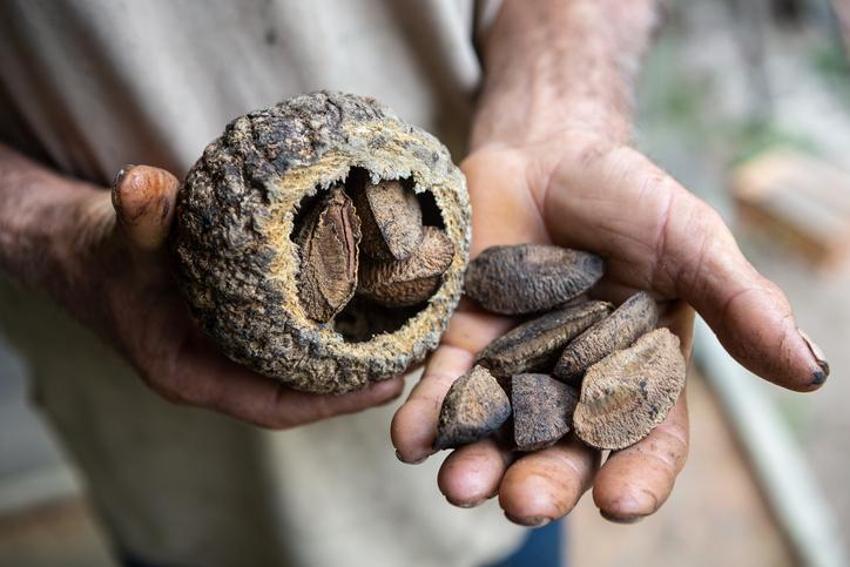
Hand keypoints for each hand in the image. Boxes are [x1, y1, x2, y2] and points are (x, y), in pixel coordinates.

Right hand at [55, 164, 403, 426]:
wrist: (79, 247)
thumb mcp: (118, 236)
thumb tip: (142, 184)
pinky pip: (294, 334)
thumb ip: (138, 218)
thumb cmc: (98, 252)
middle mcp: (218, 368)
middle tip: (418, 357)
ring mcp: (231, 348)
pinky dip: (331, 324)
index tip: (387, 385)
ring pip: (301, 364)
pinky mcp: (241, 322)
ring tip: (410, 335)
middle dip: (357, 380)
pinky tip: (370, 303)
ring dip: (352, 355)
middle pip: (300, 389)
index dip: (332, 402)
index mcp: (192, 373)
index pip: (274, 406)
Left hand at [391, 131, 827, 523]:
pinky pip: (441, 384)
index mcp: (636, 373)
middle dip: (543, 480)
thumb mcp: (690, 243)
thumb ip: (740, 304)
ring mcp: (512, 366)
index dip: (638, 476)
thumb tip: (811, 371)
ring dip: (475, 463)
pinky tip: (410, 438)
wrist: (547, 151)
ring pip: (496, 430)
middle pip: (561, 449)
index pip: (644, 441)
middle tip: (523, 502)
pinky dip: (425, 413)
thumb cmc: (628, 196)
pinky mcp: (459, 340)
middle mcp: (571, 383)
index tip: (620, 501)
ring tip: (460, 484)